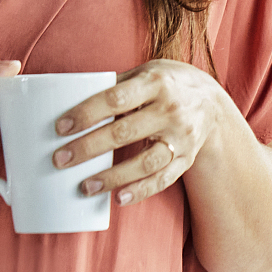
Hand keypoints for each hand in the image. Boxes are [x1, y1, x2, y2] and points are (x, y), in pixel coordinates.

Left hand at [50, 60, 234, 204]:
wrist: (212, 103)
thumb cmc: (168, 85)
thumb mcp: (146, 73)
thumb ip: (116, 86)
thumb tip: (69, 99)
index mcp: (156, 83)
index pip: (115, 99)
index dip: (86, 114)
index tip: (60, 128)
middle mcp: (172, 110)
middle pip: (124, 133)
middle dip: (88, 149)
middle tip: (60, 160)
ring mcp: (182, 137)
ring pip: (144, 162)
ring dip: (112, 177)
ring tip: (85, 187)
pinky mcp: (187, 159)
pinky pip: (162, 179)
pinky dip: (140, 191)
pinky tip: (118, 199)